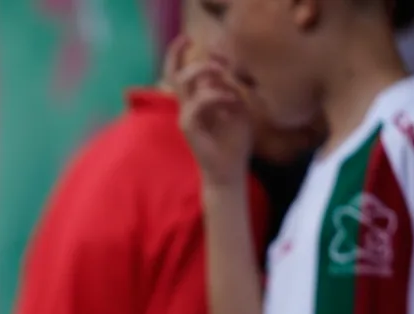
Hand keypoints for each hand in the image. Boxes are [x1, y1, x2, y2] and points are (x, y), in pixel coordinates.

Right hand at [171, 43, 254, 187]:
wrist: (229, 171)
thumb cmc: (234, 143)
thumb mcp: (239, 109)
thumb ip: (230, 90)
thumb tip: (223, 72)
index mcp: (197, 102)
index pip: (183, 74)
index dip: (184, 55)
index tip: (195, 42)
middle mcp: (188, 107)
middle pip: (175, 74)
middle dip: (183, 55)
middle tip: (200, 47)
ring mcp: (187, 117)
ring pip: (183, 84)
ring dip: (203, 73)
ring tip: (223, 73)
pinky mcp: (189, 128)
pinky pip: (196, 105)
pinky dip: (215, 97)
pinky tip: (232, 101)